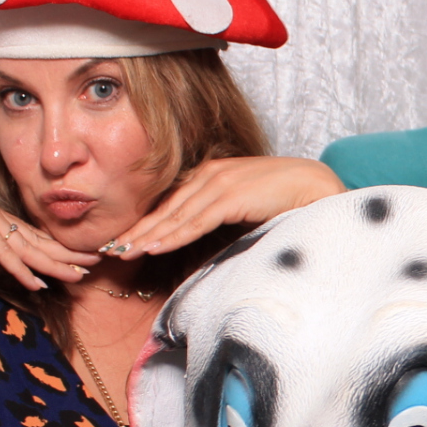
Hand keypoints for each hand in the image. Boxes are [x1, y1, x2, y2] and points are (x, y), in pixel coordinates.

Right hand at [0, 147, 96, 289]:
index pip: (30, 234)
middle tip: (96, 261)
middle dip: (69, 253)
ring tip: (81, 275)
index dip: (54, 246)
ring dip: (56, 264)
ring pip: (31, 249)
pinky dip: (22, 271)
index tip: (75, 255)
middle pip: (40, 241)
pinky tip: (39, 284)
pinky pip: (4, 255)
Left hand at [112, 156, 345, 259]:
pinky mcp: (230, 196)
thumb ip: (224, 216)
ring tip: (122, 251)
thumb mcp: (246, 206)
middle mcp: (209, 175)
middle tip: (109, 248)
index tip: (125, 240)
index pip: (171, 203)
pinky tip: (152, 247)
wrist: (317, 186)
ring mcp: (219, 184)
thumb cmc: (287, 199)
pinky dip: (171, 235)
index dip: (146, 222)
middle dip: (137, 229)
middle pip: (166, 209)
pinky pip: (194, 221)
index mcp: (211, 175)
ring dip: (146, 235)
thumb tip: (208, 239)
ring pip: (175, 216)